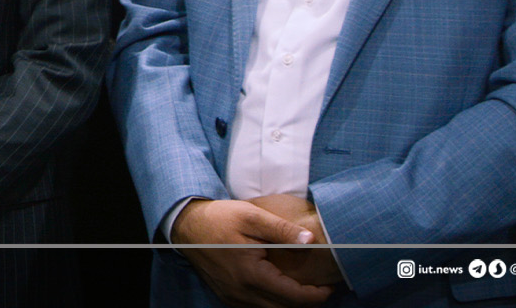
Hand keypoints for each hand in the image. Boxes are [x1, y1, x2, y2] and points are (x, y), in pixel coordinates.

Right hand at [172, 198, 332, 307]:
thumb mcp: (252, 216)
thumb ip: (282, 230)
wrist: (186, 225)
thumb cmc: (219, 218)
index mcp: (251, 274)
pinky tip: (278, 288)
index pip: (293, 297)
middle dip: (306, 302)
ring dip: (289, 303)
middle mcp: (242, 292)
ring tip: (303, 290)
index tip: (330, 286)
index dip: (316, 295)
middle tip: (321, 289)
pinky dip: (272, 302)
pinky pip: (256, 306)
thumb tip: (311, 240)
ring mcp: (232, 296)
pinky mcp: (226, 295)